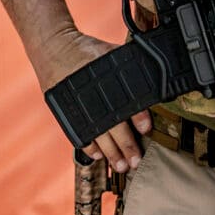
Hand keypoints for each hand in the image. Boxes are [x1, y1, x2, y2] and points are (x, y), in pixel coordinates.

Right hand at [38, 29, 151, 174]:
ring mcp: (81, 108)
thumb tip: (158, 71)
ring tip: (121, 166)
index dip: (139, 116)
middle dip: (127, 146)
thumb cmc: (89, 51)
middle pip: (115, 128)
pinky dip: (90, 147)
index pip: (129, 101)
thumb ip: (133, 66)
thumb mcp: (113, 53)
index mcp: (109, 81)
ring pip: (99, 137)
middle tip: (136, 161)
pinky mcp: (68, 113)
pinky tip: (99, 155)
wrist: (56, 48)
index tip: (147, 129)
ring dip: (111, 154)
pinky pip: (80, 135)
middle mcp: (96, 98)